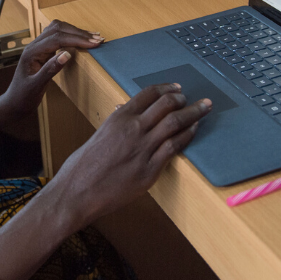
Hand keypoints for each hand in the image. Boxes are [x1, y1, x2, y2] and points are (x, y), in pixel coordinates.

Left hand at [0, 20, 102, 116]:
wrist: (13, 104)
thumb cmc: (22, 97)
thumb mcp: (36, 86)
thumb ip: (50, 70)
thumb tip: (67, 54)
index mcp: (32, 52)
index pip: (57, 38)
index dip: (77, 39)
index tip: (93, 43)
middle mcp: (34, 46)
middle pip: (58, 29)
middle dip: (79, 33)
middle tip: (98, 40)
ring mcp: (38, 48)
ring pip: (58, 30)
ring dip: (76, 32)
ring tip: (93, 37)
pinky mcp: (43, 52)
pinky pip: (58, 37)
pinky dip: (71, 36)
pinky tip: (81, 40)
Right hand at [49, 84, 210, 228]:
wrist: (78, 192)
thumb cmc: (83, 166)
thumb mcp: (99, 135)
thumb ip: (115, 122)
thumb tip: (125, 109)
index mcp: (118, 118)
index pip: (148, 93)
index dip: (167, 88)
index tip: (177, 88)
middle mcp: (132, 128)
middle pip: (167, 104)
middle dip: (184, 99)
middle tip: (193, 100)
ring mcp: (143, 148)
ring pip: (175, 123)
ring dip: (193, 113)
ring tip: (203, 110)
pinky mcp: (150, 169)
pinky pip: (174, 147)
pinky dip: (187, 136)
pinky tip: (193, 132)